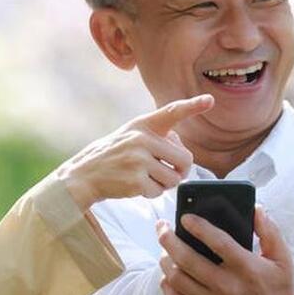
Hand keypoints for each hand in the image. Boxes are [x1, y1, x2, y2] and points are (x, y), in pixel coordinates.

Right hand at [58, 95, 213, 209]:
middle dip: (180, 170)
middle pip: (185, 159)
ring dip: (164, 184)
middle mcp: (142, 139)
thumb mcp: (131, 136)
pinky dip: (151, 193)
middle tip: (166, 172)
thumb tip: (184, 156)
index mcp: (143, 125)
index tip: (210, 100)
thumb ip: (157, 138)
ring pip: (174, 179)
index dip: (192, 106)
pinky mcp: (135, 181)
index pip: (172, 112)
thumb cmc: (113, 156)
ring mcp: (138, 160)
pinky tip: (136, 186)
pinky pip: (159, 192)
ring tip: (146, 178)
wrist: (84, 174)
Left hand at [158, 205, 293, 294]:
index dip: (198, 227)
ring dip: (165, 260)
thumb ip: (269, 232)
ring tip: (164, 250)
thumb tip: (256, 209)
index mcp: (247, 269)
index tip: (185, 217)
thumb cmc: (280, 290)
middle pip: (187, 259)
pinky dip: (166, 285)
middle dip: (169, 239)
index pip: (218, 242)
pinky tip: (168, 274)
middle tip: (162, 227)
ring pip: (177, 279)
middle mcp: (228, 287)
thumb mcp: (282, 259)